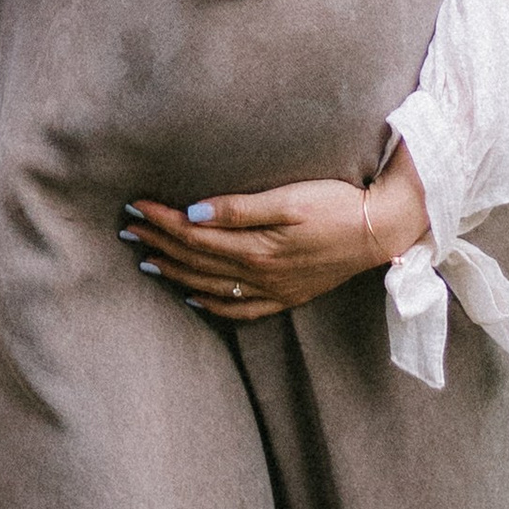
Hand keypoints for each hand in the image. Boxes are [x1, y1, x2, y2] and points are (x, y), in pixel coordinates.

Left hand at [122, 149, 432, 320]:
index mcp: (256, 248)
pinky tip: (194, 296)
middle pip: (196, 260)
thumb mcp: (289, 199)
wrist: (381, 232)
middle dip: (159, 244)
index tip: (135, 206)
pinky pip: (240, 309)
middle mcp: (259, 274)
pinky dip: (212, 304)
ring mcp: (273, 290)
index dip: (161, 221)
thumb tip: (192, 214)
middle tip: (128, 229)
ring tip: (147, 259)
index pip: (194, 235)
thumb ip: (239, 209)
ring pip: (210, 285)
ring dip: (175, 272)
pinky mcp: (287, 296)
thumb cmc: (337, 205)